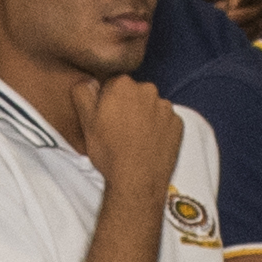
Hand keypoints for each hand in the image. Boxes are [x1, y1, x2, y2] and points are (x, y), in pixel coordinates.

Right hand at [78, 72, 178, 189]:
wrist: (137, 180)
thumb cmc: (111, 152)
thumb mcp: (86, 122)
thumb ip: (83, 94)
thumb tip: (87, 81)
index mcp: (122, 85)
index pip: (113, 85)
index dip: (107, 102)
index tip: (106, 119)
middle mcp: (147, 90)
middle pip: (134, 93)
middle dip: (128, 107)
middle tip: (119, 131)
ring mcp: (165, 107)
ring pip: (151, 107)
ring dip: (144, 117)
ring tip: (135, 140)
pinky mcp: (177, 124)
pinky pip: (166, 121)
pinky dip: (159, 129)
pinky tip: (149, 144)